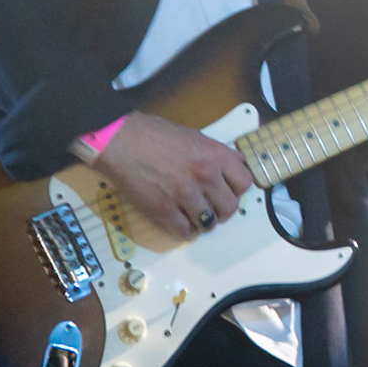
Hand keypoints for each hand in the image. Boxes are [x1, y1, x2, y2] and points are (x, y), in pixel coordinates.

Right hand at [93, 112, 254, 240]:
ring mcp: (185, 195)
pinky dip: (185, 232)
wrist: (122, 141)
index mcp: (217, 156)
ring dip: (205, 223)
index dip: (237, 189)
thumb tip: (234, 166)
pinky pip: (184, 231)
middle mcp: (206, 176)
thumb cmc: (158, 135)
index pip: (245, 183)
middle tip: (214, 208)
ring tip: (198, 218)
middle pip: (230, 207)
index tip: (229, 191)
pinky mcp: (163, 210)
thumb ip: (218, 154)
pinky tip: (182, 225)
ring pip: (209, 222)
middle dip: (223, 210)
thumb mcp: (198, 137)